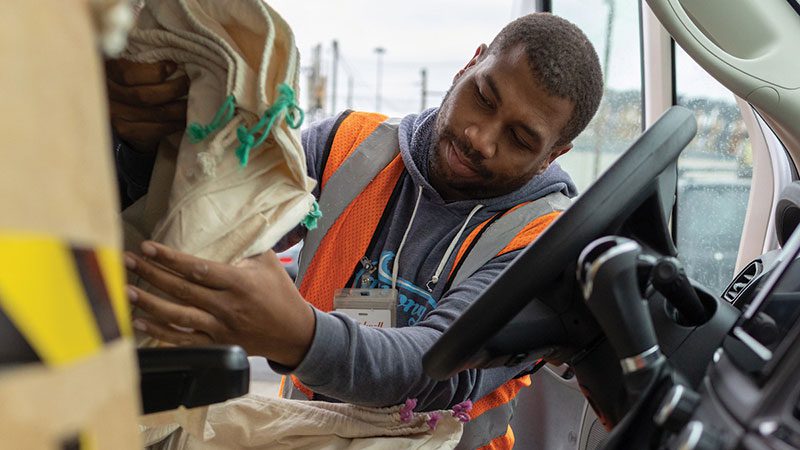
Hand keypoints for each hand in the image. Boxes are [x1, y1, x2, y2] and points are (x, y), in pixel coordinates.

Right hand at [106, 59, 188, 153]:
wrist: (115, 105)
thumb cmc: (128, 76)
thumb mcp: (127, 60)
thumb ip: (141, 57)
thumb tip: (172, 58)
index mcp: (105, 71)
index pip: (128, 74)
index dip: (154, 72)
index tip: (173, 66)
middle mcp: (106, 95)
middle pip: (144, 96)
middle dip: (173, 89)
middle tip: (188, 83)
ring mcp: (115, 115)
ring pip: (154, 114)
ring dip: (179, 109)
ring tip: (192, 101)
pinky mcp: (126, 130)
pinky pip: (155, 130)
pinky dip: (174, 124)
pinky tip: (184, 119)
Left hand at [124, 241, 315, 367]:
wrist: (293, 333)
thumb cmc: (280, 293)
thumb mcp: (268, 263)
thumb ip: (247, 245)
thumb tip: (230, 223)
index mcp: (239, 282)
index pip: (197, 269)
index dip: (170, 259)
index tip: (147, 248)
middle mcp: (227, 306)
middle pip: (181, 290)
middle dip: (151, 274)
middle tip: (127, 261)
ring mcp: (221, 328)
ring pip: (178, 316)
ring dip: (149, 304)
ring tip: (126, 291)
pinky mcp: (217, 345)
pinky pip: (183, 341)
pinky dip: (160, 332)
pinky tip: (141, 321)